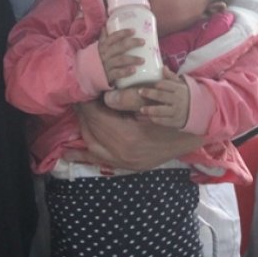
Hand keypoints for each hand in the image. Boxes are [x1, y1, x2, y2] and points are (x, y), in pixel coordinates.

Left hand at [73, 99, 203, 170]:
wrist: (190, 135)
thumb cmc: (170, 115)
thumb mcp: (149, 103)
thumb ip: (125, 99)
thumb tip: (102, 96)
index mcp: (127, 136)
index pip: (97, 117)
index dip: (87, 103)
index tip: (82, 91)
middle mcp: (122, 152)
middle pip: (93, 130)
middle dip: (84, 113)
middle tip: (80, 99)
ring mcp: (124, 162)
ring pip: (92, 145)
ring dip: (84, 128)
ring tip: (80, 114)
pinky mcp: (126, 166)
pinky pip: (99, 161)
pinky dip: (83, 156)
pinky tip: (67, 154)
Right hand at [98, 27, 142, 86]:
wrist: (88, 74)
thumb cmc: (97, 58)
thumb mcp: (99, 46)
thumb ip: (104, 37)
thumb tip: (106, 24)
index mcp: (104, 46)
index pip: (113, 37)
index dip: (123, 33)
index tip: (134, 30)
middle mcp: (105, 54)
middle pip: (120, 47)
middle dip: (132, 43)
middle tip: (143, 42)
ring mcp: (107, 65)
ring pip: (120, 60)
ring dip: (132, 59)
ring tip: (143, 60)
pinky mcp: (108, 75)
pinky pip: (117, 73)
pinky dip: (125, 72)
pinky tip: (134, 70)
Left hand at [136, 67, 190, 128]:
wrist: (198, 111)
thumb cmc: (185, 95)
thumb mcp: (181, 85)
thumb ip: (171, 77)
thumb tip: (163, 67)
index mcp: (179, 89)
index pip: (166, 84)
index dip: (157, 84)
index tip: (149, 83)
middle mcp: (178, 100)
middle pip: (161, 96)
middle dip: (149, 93)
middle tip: (139, 92)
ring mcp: (177, 111)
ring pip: (161, 110)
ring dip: (150, 109)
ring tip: (141, 109)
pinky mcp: (175, 121)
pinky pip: (164, 121)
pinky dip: (156, 119)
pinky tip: (149, 117)